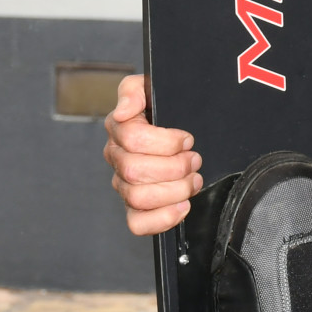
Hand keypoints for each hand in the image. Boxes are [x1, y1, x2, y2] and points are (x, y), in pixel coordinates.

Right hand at [103, 74, 203, 235]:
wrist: (178, 129)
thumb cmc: (162, 110)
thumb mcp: (150, 88)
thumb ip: (132, 91)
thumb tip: (124, 110)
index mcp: (120, 130)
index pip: (133, 139)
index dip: (165, 141)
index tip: (186, 139)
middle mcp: (118, 158)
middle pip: (135, 171)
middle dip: (173, 167)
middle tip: (193, 160)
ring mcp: (124, 185)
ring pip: (138, 198)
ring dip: (174, 190)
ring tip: (192, 180)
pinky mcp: (135, 208)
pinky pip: (137, 223)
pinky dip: (161, 219)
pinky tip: (182, 206)